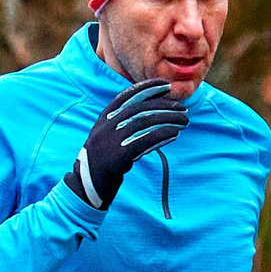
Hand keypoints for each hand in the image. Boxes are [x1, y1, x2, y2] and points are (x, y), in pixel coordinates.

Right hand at [63, 78, 188, 210]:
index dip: (148, 88)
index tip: (166, 85)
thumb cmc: (102, 163)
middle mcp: (107, 125)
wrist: (86, 186)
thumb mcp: (107, 138)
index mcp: (104, 118)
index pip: (127, 96)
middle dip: (164, 105)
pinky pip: (145, 140)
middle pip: (140, 108)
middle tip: (183, 108)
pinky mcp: (119, 155)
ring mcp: (111, 139)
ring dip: (168, 119)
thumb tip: (152, 116)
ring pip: (145, 122)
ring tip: (184, 121)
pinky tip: (175, 133)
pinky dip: (162, 135)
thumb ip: (122, 125)